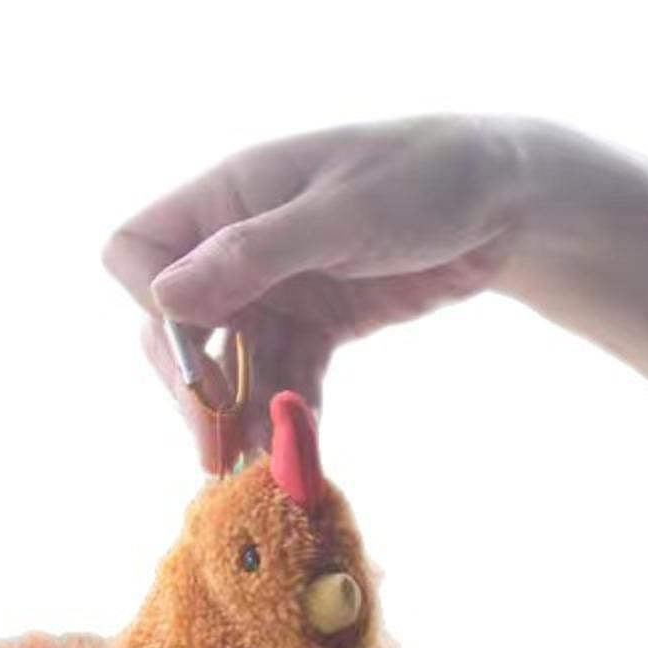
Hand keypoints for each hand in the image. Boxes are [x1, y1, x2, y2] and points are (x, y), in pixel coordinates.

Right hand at [103, 116, 536, 458]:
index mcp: (230, 195)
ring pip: (232, 365)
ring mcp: (278, 287)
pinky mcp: (317, 323)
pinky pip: (284, 379)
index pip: (139, 253)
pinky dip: (288, 416)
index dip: (153, 309)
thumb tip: (164, 298)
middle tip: (218, 450)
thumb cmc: (429, 177)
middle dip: (195, 389)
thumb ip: (254, 254)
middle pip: (178, 327)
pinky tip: (300, 455)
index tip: (194, 358)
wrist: (509, 198)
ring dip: (242, 418)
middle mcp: (240, 244)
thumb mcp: (344, 214)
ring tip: (262, 470)